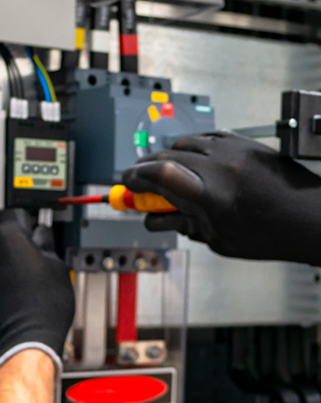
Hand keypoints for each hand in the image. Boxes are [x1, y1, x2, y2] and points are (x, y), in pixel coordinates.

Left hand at [0, 209, 74, 383]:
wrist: (24, 343)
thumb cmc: (44, 309)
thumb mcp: (59, 267)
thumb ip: (46, 244)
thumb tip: (42, 236)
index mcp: (8, 236)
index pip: (15, 214)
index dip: (28, 224)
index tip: (33, 232)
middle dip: (12, 250)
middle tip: (30, 269)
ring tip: (17, 290)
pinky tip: (3, 302)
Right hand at [123, 131, 320, 264]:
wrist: (309, 217)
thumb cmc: (270, 235)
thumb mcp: (219, 239)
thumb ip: (184, 225)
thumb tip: (158, 218)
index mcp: (212, 196)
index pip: (159, 176)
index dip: (135, 178)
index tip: (126, 184)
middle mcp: (220, 166)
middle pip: (166, 157)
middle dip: (145, 170)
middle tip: (137, 183)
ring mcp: (232, 150)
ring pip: (184, 144)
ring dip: (167, 158)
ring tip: (166, 175)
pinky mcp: (243, 142)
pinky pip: (206, 137)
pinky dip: (192, 149)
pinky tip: (192, 161)